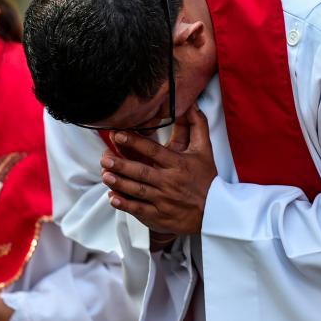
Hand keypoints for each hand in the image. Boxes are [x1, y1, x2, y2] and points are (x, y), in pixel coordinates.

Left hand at [101, 105, 216, 234]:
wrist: (215, 212)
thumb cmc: (207, 179)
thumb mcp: (204, 150)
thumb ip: (197, 126)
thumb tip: (192, 105)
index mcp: (178, 164)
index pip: (154, 151)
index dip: (135, 143)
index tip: (119, 135)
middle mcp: (170, 182)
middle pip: (142, 172)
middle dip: (122, 165)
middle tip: (106, 158)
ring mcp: (164, 200)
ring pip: (138, 191)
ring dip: (120, 183)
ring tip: (105, 175)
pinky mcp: (159, 216)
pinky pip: (139, 210)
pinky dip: (125, 205)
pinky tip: (113, 198)